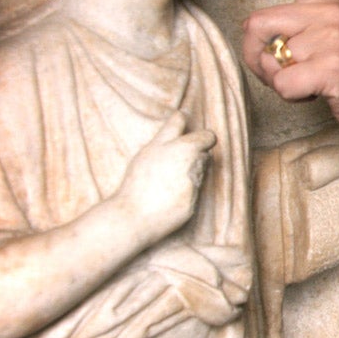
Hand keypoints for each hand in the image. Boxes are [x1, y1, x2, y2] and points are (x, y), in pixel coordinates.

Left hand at [116, 111, 216, 242]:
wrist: (130, 218)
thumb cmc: (165, 211)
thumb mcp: (192, 195)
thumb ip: (198, 173)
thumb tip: (202, 158)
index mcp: (185, 151)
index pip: (204, 137)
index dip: (208, 143)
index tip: (208, 151)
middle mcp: (166, 145)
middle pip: (178, 120)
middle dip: (186, 123)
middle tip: (191, 136)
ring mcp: (148, 151)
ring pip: (163, 133)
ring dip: (172, 139)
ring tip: (177, 160)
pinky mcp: (137, 160)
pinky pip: (154, 148)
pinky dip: (161, 153)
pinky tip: (163, 171)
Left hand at [241, 0, 338, 150]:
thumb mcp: (331, 45)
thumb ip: (299, 34)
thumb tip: (263, 45)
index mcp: (328, 4)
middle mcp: (328, 13)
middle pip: (257, 22)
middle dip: (257, 55)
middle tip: (282, 73)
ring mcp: (331, 38)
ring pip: (269, 60)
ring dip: (280, 82)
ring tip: (313, 85)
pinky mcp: (332, 66)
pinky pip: (283, 84)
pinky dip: (291, 98)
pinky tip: (318, 94)